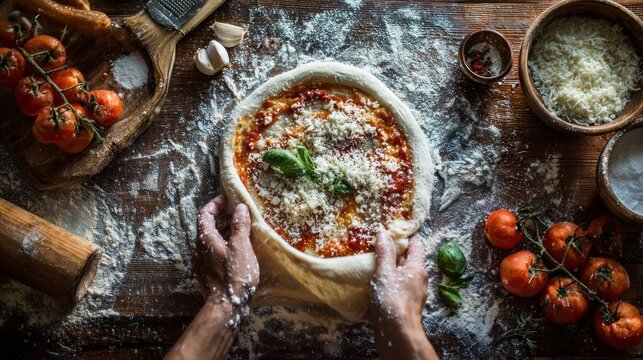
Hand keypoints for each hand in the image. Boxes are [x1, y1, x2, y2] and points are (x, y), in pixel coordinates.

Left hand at [194, 195, 259, 314]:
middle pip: (208, 226)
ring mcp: (203, 262)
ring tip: (242, 230)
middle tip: (238, 214)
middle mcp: (200, 248)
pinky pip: (216, 252)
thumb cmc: (234, 275)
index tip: (227, 199)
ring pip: (212, 240)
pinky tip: (240, 250)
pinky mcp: (209, 273)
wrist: (226, 307)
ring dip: (226, 231)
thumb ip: (240, 225)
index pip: (204, 214)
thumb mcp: (241, 246)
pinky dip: (226, 244)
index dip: (215, 204)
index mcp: (205, 238)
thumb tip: (240, 208)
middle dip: (222, 217)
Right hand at [368, 231, 427, 324]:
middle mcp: (418, 280)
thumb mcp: (385, 272)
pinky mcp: (403, 305)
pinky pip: (396, 288)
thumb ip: (385, 253)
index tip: (391, 230)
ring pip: (400, 275)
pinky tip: (373, 283)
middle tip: (377, 244)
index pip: (415, 245)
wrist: (397, 334)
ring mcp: (412, 294)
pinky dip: (386, 283)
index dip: (404, 236)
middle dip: (393, 252)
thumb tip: (384, 233)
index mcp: (417, 268)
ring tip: (371, 262)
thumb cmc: (393, 300)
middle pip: (407, 260)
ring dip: (388, 269)